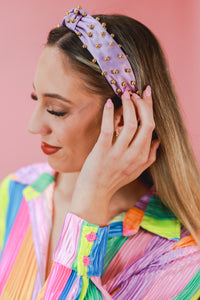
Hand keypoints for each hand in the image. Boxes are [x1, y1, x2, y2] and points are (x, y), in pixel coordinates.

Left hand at [69, 85, 159, 224]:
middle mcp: (134, 155)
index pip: (151, 128)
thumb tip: (157, 141)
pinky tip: (109, 103)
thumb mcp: (136, 171)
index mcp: (142, 157)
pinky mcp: (102, 152)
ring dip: (129, 106)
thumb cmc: (114, 180)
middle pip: (145, 123)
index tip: (146, 95)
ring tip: (125, 95)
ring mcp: (118, 154)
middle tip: (135, 92)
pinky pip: (108, 129)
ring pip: (130, 124)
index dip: (149, 109)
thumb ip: (149, 157)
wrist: (94, 193)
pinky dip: (110, 114)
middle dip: (143, 104)